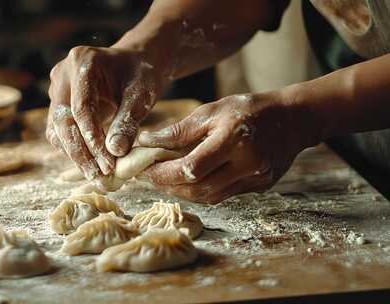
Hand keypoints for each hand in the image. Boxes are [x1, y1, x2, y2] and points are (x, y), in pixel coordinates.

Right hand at [46, 46, 163, 179]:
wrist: (133, 65)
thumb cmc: (140, 75)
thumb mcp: (140, 95)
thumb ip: (127, 121)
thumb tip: (115, 152)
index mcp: (83, 61)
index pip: (81, 108)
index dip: (92, 139)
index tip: (107, 164)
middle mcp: (62, 74)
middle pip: (63, 121)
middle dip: (81, 152)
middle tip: (98, 176)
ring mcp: (56, 89)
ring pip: (58, 130)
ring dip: (76, 155)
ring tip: (97, 175)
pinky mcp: (57, 104)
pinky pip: (60, 132)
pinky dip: (75, 149)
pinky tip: (92, 164)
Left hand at [138, 91, 318, 203]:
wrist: (293, 118)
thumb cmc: (249, 109)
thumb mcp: (212, 110)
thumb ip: (179, 130)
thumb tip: (147, 142)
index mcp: (235, 140)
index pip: (191, 168)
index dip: (162, 173)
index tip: (142, 170)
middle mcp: (248, 165)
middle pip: (198, 189)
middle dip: (168, 185)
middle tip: (148, 176)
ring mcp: (256, 179)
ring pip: (209, 197)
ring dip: (182, 191)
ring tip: (164, 179)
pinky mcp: (259, 187)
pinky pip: (222, 195)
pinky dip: (201, 191)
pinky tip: (188, 180)